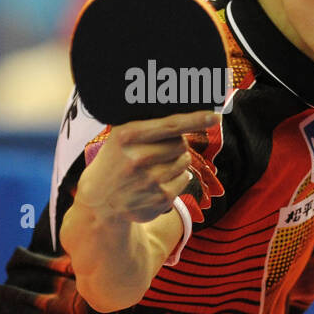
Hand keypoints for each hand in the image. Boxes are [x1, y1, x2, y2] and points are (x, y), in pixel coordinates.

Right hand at [73, 109, 214, 224]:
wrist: (100, 200)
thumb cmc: (116, 160)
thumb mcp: (121, 136)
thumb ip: (147, 123)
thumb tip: (185, 114)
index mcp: (128, 135)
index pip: (171, 125)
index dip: (195, 119)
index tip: (214, 116)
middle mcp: (138, 158)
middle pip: (181, 143)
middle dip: (177, 144)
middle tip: (160, 150)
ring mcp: (150, 181)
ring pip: (185, 162)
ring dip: (177, 161)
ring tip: (155, 167)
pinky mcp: (160, 199)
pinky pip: (185, 179)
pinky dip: (177, 178)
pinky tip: (157, 182)